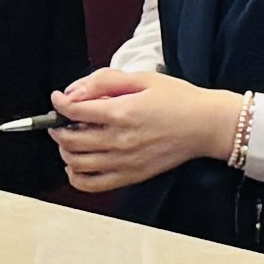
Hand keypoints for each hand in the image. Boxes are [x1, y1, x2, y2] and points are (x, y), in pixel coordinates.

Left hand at [48, 68, 247, 197]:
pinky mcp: (131, 176)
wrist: (205, 125)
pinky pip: (92, 185)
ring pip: (76, 163)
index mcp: (122, 113)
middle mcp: (119, 141)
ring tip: (70, 138)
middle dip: (58, 127)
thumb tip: (74, 91)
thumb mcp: (142, 78)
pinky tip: (76, 165)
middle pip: (69, 139)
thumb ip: (104, 81)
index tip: (58, 99)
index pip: (74, 111)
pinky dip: (76, 177)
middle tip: (61, 119)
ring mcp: (124, 162)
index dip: (59, 103)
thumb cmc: (179, 99)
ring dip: (65, 150)